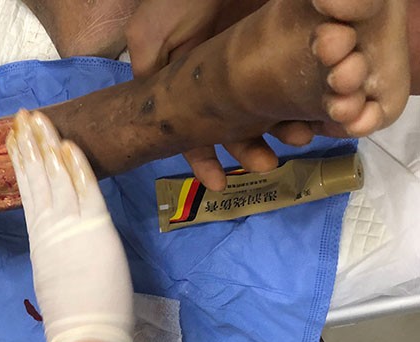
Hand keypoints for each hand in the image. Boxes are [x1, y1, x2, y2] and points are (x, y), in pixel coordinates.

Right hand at [6, 110, 133, 341]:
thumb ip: (54, 249)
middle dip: (30, 144)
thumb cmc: (72, 312)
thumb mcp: (53, 273)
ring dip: (47, 145)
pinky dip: (77, 166)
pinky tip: (67, 144)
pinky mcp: (94, 227)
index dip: (23, 162)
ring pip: (55, 176)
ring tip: (37, 119)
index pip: (30, 190)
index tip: (16, 139)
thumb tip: (56, 239)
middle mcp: (50, 225)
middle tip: (22, 116)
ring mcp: (70, 224)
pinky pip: (85, 189)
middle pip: (38, 176)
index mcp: (41, 236)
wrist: (83, 330)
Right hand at [126, 0, 313, 189]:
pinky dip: (309, 104)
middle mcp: (225, 85)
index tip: (218, 183)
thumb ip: (148, 71)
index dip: (205, 160)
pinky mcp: (286, 53)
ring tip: (298, 137)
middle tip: (267, 163)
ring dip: (284, 133)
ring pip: (272, 113)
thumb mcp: (151, 34)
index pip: (197, 132)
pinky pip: (299, 87)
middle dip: (251, 152)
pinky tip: (317, 116)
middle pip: (238, 130)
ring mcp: (257, 70)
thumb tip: (152, 114)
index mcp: (193, 87)